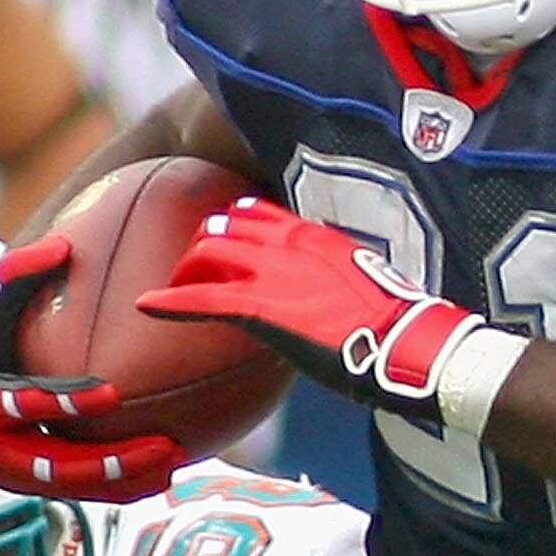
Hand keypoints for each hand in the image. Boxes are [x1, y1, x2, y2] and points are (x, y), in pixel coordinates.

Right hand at [0, 233, 188, 501]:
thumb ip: (9, 275)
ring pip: (69, 488)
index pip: (24, 405)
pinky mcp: (21, 486)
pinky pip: (72, 495)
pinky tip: (152, 480)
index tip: (111, 393)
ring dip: (120, 483)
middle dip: (111, 461)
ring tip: (170, 466)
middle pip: (55, 466)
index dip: (66, 402)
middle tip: (162, 447)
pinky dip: (111, 491)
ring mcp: (5, 473)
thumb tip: (62, 246)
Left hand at [139, 197, 513, 427]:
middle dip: (202, 244)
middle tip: (192, 272)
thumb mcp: (362, 294)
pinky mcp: (261, 306)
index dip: (232, 225)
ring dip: (186, 269)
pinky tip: (147, 306)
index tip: (222, 242)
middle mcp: (290, 242)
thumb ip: (332, 290)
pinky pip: (202, 296)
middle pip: (226, 224)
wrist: (408, 343)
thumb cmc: (396, 330)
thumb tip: (322, 313)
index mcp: (316, 236)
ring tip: (173, 290)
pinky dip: (170, 299)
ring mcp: (273, 271)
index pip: (259, 212)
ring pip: (208, 251)